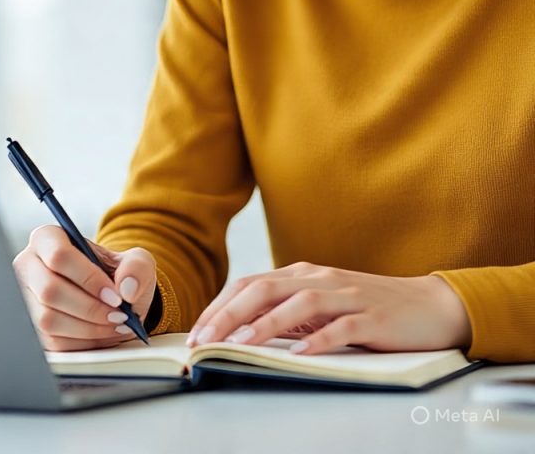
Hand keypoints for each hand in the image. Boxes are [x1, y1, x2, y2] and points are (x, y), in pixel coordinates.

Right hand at [12, 224, 157, 350]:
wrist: (110, 299)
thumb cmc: (116, 275)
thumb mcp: (135, 262)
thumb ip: (137, 267)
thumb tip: (126, 288)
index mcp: (48, 238)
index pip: (59, 255)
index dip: (88, 278)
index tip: (116, 296)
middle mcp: (29, 265)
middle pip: (50, 290)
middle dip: (90, 308)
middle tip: (118, 315)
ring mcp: (25, 297)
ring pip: (49, 319)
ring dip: (88, 328)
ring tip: (113, 325)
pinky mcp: (31, 327)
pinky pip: (52, 341)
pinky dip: (82, 342)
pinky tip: (100, 333)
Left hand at [185, 261, 471, 355]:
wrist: (431, 305)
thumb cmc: (369, 309)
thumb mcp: (322, 306)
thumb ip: (287, 312)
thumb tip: (241, 330)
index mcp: (302, 274)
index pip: (250, 284)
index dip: (220, 306)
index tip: (197, 331)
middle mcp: (320, 279)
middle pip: (265, 289)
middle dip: (230, 314)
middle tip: (205, 340)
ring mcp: (348, 296)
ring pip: (299, 304)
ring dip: (266, 324)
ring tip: (240, 344)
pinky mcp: (374, 318)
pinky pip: (343, 327)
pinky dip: (319, 338)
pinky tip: (300, 352)